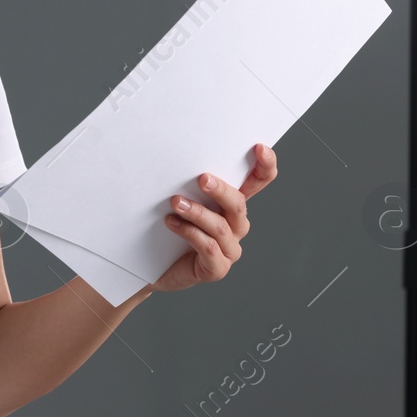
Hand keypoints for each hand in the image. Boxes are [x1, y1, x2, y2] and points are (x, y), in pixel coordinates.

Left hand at [150, 143, 277, 293]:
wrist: (151, 267)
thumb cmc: (167, 228)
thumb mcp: (179, 200)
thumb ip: (187, 183)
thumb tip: (178, 156)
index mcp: (231, 205)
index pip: (258, 183)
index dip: (265, 166)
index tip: (259, 148)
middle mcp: (235, 226)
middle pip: (239, 204)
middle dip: (221, 190)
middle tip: (202, 178)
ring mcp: (228, 249)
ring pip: (221, 227)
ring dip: (198, 212)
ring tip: (176, 202)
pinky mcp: (216, 268)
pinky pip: (208, 248)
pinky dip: (190, 232)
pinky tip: (172, 223)